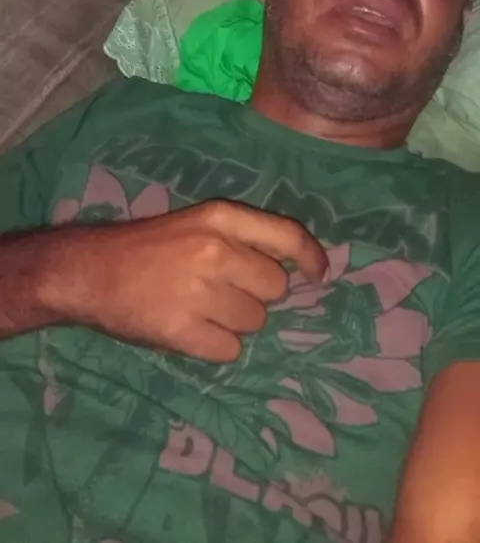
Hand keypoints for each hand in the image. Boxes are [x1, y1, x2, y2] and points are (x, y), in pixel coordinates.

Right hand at [41, 200, 327, 361]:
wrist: (90, 271)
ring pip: (255, 322)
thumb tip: (297, 269)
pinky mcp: (183, 330)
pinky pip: (230, 350)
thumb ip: (242, 238)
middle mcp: (216, 250)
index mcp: (221, 217)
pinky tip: (189, 328)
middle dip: (255, 295)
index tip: (319, 275)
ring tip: (199, 309)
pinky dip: (214, 346)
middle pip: (275, 288)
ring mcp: (200, 291)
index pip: (287, 236)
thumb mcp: (198, 224)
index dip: (311, 257)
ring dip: (235, 323)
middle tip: (221, 291)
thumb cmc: (149, 247)